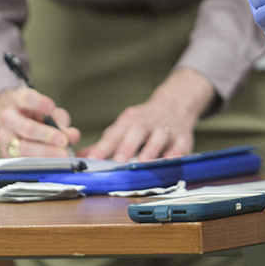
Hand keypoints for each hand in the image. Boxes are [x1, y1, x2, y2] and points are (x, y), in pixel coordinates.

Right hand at [0, 87, 80, 157]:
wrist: (17, 124)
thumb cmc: (36, 116)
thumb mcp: (50, 113)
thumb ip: (61, 122)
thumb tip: (73, 135)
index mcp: (17, 100)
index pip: (25, 98)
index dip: (38, 103)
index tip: (52, 107)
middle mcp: (8, 117)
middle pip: (26, 127)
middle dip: (47, 135)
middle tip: (63, 140)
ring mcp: (4, 136)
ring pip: (22, 147)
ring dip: (44, 152)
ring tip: (61, 154)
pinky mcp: (5, 153)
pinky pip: (21, 161)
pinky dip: (38, 162)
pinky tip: (51, 162)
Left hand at [79, 68, 214, 161]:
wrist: (176, 103)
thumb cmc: (145, 120)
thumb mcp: (124, 126)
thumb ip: (105, 144)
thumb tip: (81, 157)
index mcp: (130, 120)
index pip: (114, 134)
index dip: (102, 147)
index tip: (91, 159)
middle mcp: (147, 122)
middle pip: (137, 131)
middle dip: (128, 146)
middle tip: (119, 161)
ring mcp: (166, 129)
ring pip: (159, 137)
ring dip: (152, 149)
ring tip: (145, 162)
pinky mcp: (183, 138)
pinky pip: (181, 146)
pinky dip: (176, 154)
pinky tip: (170, 162)